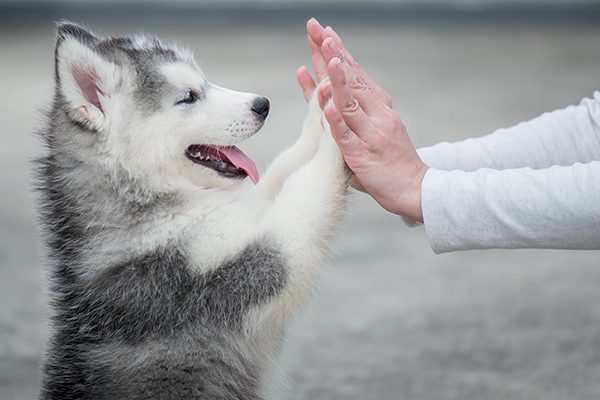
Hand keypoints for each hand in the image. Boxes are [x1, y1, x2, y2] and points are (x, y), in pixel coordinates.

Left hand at [298, 18, 427, 221]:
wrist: (416, 188)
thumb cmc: (391, 160)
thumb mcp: (373, 129)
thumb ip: (351, 113)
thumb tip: (327, 94)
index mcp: (378, 107)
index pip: (355, 74)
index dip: (338, 52)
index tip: (324, 32)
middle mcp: (376, 114)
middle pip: (350, 79)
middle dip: (332, 53)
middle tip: (318, 30)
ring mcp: (370, 133)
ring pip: (350, 102)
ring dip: (337, 78)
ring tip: (327, 56)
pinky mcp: (363, 155)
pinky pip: (346, 136)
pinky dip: (336, 121)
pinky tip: (327, 106)